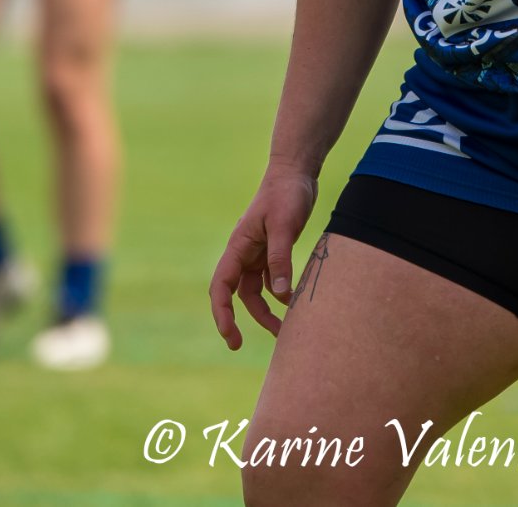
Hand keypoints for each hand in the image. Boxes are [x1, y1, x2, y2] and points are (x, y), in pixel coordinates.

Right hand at [208, 165, 318, 349]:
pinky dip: (280, 294)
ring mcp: (258, 252)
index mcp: (238, 247)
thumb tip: (280, 296)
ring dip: (266, 311)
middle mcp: (243, 253)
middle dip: (240, 321)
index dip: (222, 314)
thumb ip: (280, 260)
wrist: (296, 172)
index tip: (231, 336)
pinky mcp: (273, 250)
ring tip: (286, 330)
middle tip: (242, 346)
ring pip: (255, 291)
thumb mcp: (284, 227)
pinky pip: (271, 280)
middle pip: (236, 295)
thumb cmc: (286, 194)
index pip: (221, 287)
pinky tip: (295, 303)